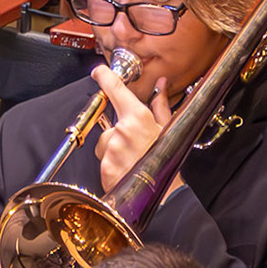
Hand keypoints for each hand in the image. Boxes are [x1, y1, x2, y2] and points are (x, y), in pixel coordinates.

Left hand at [93, 64, 173, 195]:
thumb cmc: (168, 162)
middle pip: (109, 124)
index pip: (115, 89)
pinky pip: (104, 159)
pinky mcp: (104, 166)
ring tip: (133, 160)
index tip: (98, 71)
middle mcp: (121, 131)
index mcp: (137, 117)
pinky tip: (127, 169)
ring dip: (115, 150)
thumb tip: (160, 85)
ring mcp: (111, 149)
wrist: (164, 196)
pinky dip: (113, 164)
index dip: (104, 76)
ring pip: (105, 143)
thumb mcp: (168, 130)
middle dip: (119, 133)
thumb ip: (160, 105)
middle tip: (137, 146)